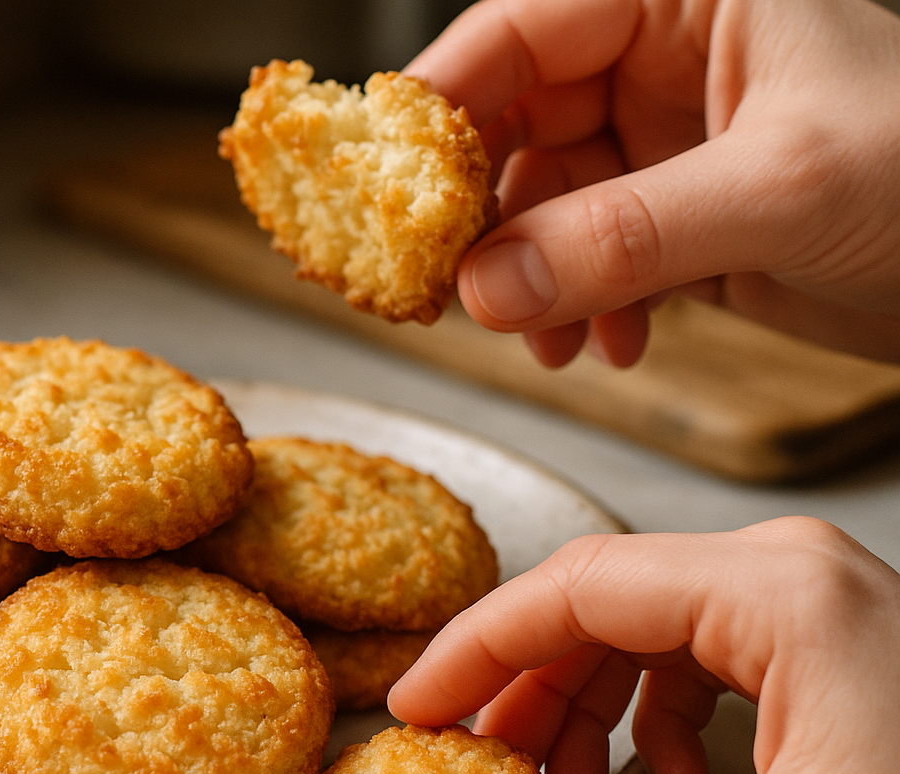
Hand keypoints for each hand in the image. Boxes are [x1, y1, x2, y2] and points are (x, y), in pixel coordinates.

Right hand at [387, 517, 899, 773]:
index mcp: (776, 589)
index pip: (575, 586)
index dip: (477, 650)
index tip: (414, 712)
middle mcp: (789, 571)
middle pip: (605, 603)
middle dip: (530, 691)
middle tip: (478, 769)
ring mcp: (813, 603)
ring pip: (648, 634)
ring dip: (590, 716)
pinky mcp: (830, 644)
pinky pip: (703, 662)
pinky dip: (654, 726)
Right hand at [405, 0, 899, 367]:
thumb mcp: (781, 190)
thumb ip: (624, 235)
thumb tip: (487, 284)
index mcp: (687, 0)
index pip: (523, 30)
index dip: (443, 103)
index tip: (386, 187)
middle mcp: (665, 63)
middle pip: (514, 121)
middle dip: (482, 214)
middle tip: (446, 286)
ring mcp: (667, 147)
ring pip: (541, 204)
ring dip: (529, 280)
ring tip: (542, 338)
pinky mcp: (677, 224)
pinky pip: (585, 260)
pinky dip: (578, 310)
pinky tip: (606, 346)